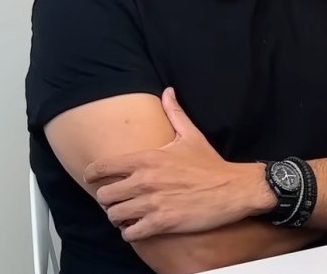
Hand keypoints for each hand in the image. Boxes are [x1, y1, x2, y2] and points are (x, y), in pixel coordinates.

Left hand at [84, 87, 273, 241]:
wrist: (234, 189)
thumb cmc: (211, 165)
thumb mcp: (191, 135)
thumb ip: (174, 113)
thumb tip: (168, 92)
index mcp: (148, 159)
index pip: (102, 167)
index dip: (92, 175)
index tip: (93, 179)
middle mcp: (145, 181)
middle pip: (104, 196)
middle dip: (108, 200)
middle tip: (118, 200)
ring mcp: (152, 203)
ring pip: (114, 216)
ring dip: (119, 218)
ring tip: (127, 216)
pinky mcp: (162, 223)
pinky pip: (130, 233)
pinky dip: (131, 233)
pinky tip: (139, 228)